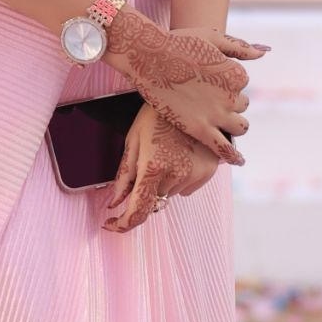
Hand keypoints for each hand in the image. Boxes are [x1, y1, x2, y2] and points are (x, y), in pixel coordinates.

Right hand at [102, 8, 266, 164]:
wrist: (150, 56)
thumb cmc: (178, 42)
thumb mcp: (212, 37)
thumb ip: (239, 47)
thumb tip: (263, 53)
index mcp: (237, 74)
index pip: (242, 84)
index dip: (227, 83)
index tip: (210, 81)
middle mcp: (232, 95)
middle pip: (242, 105)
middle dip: (230, 104)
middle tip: (208, 99)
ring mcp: (216, 114)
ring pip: (240, 127)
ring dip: (233, 125)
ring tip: (221, 123)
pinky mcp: (200, 129)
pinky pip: (224, 148)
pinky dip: (234, 157)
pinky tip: (239, 161)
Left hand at [103, 105, 217, 232]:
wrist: (192, 97)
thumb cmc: (157, 115)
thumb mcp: (134, 140)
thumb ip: (124, 175)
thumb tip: (114, 202)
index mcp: (153, 167)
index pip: (138, 210)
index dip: (123, 223)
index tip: (112, 224)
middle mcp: (176, 175)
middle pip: (154, 200)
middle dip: (146, 189)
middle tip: (147, 162)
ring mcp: (195, 174)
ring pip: (170, 193)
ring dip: (164, 181)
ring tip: (167, 152)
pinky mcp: (209, 171)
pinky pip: (187, 187)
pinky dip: (180, 177)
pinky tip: (180, 154)